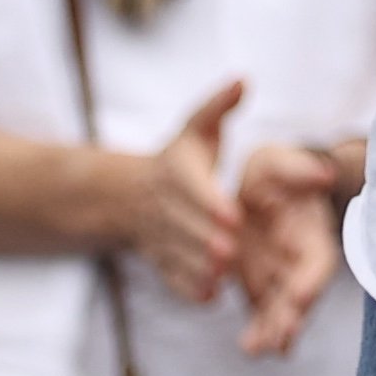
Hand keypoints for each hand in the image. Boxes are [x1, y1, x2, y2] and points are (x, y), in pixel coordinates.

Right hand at [123, 77, 243, 303]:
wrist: (131, 195)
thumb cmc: (180, 159)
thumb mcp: (197, 128)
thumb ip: (220, 105)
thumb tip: (244, 79)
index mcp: (178, 174)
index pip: (194, 191)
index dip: (211, 204)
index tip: (232, 215)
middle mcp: (166, 208)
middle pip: (187, 227)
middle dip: (208, 239)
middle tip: (231, 251)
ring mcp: (161, 238)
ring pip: (179, 256)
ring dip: (199, 267)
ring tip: (222, 275)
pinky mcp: (162, 262)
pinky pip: (171, 278)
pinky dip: (187, 288)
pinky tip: (208, 296)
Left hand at [232, 139, 354, 357]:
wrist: (251, 185)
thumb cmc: (271, 171)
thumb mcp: (279, 162)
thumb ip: (299, 169)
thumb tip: (324, 173)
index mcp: (310, 231)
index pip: (319, 261)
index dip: (312, 280)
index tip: (301, 296)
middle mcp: (300, 260)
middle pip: (302, 295)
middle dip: (292, 317)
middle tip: (280, 337)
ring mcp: (281, 276)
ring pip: (283, 311)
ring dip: (275, 330)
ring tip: (259, 347)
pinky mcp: (260, 286)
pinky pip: (262, 314)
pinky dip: (259, 332)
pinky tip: (251, 347)